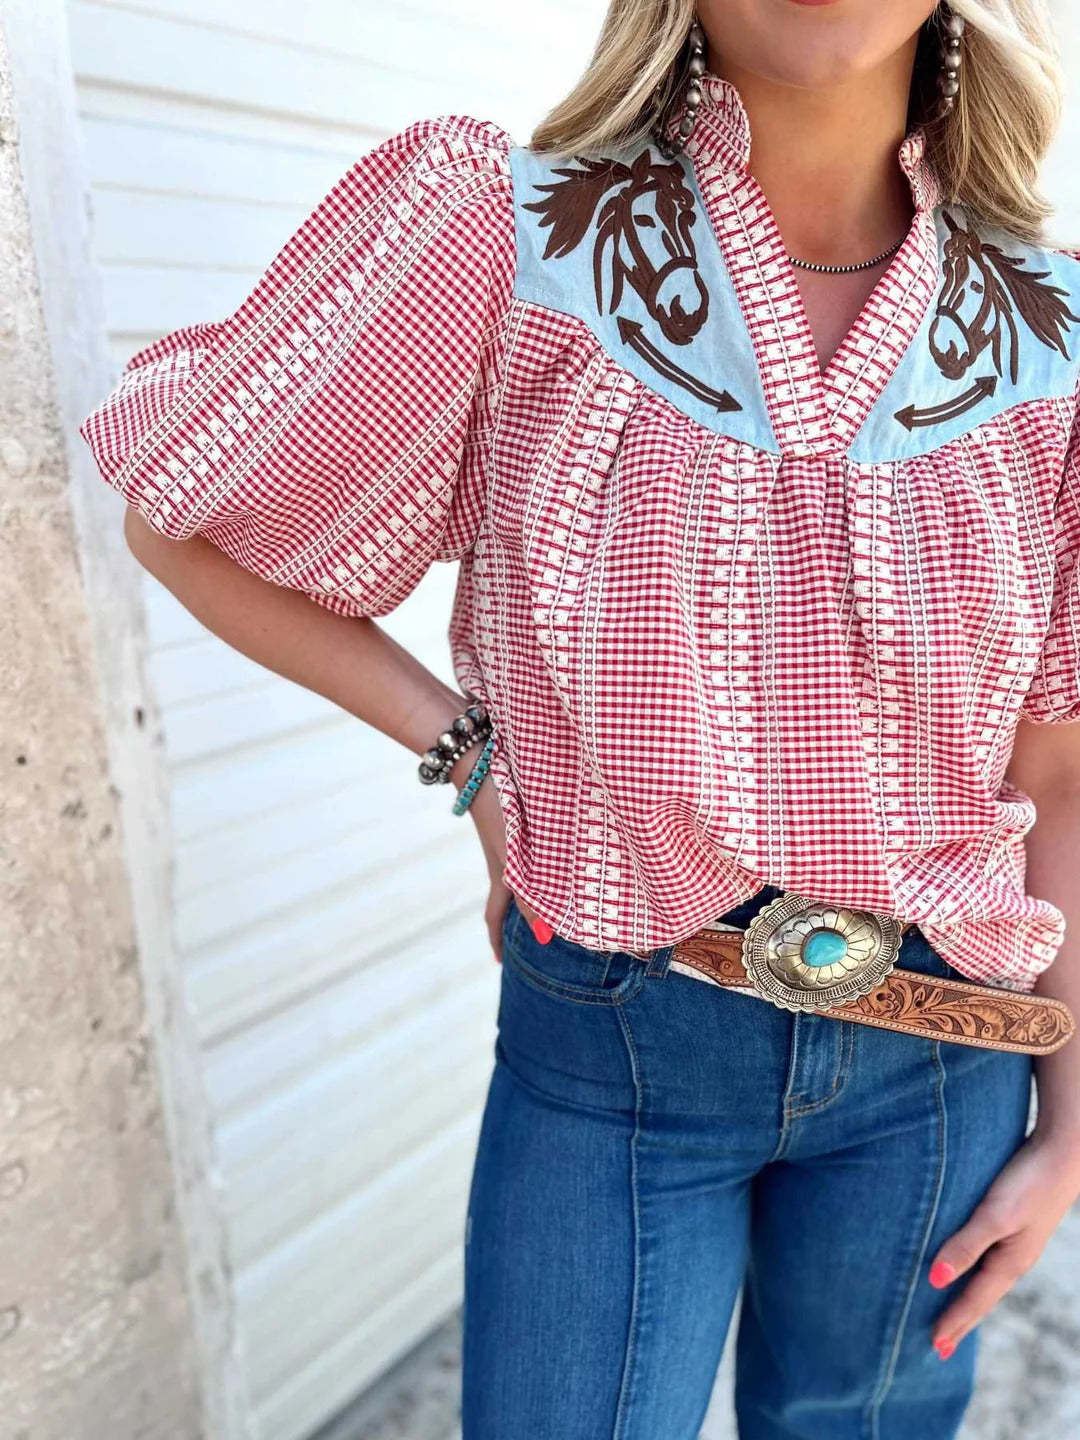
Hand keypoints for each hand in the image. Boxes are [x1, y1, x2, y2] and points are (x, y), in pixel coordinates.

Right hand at [450, 756, 543, 961]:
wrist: (477, 762)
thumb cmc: (496, 808)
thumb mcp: (512, 856)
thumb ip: (528, 895)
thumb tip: (542, 934)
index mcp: (501, 874)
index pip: (495, 916)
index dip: (497, 940)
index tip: (499, 963)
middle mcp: (503, 860)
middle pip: (508, 897)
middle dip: (518, 918)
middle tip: (532, 934)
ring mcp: (506, 840)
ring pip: (520, 874)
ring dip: (532, 889)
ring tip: (550, 897)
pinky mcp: (513, 819)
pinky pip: (529, 850)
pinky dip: (539, 860)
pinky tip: (552, 852)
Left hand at [927, 1125, 1079, 1358]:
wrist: (1063, 1151)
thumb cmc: (1029, 1182)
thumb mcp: (994, 1215)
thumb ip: (965, 1246)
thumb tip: (934, 1281)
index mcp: (1010, 1262)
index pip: (975, 1300)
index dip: (953, 1322)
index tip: (934, 1347)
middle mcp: (1015, 1258)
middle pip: (982, 1297)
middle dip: (961, 1321)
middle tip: (940, 1347)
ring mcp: (1018, 1242)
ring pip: (986, 1279)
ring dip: (968, 1299)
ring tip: (952, 1314)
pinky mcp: (1016, 1222)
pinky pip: (990, 1259)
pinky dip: (975, 1273)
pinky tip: (970, 1267)